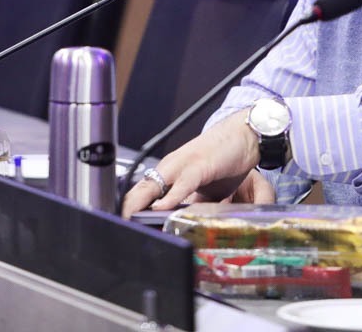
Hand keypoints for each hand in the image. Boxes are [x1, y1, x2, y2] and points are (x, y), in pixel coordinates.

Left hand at [121, 111, 260, 217]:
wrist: (243, 134)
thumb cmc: (223, 158)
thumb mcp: (203, 188)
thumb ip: (190, 203)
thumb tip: (182, 223)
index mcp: (169, 172)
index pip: (141, 192)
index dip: (129, 209)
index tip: (121, 225)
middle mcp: (171, 167)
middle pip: (140, 190)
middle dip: (126, 209)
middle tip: (118, 226)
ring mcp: (183, 164)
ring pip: (154, 185)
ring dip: (139, 204)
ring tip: (129, 220)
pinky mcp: (200, 165)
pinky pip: (182, 183)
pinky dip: (171, 197)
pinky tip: (162, 208)